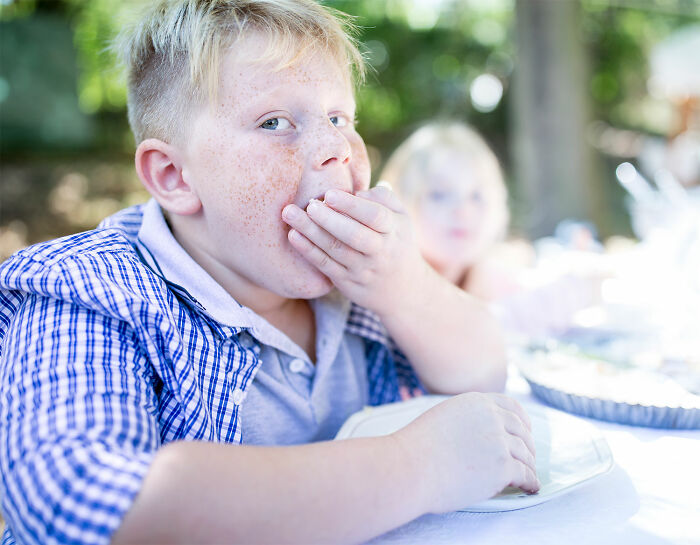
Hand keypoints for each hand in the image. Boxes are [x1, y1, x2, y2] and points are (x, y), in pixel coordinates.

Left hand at [282, 185, 429, 314]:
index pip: (375, 217)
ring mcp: (362, 269)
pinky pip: (325, 265)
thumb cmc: (395, 241)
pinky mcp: (346, 282)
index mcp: (395, 230)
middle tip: (309, 204)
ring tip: (290, 213)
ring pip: (336, 250)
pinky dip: (308, 251)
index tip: (329, 194)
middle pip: (355, 236)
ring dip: (311, 232)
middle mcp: (380, 251)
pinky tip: (293, 235)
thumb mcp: (401, 218)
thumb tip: (357, 191)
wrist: (401, 290)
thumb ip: (383, 198)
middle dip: (330, 220)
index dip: (352, 206)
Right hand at [393, 393, 538, 513]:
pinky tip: (530, 488)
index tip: (526, 432)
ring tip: (528, 475)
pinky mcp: (502, 467)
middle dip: (528, 446)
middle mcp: (492, 418)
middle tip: (528, 458)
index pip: (511, 406)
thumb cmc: (418, 447)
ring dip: (529, 466)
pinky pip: (526, 475)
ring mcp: (499, 442)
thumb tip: (480, 432)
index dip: (523, 421)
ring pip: (526, 454)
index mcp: (477, 402)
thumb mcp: (444, 416)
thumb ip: (466, 417)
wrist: (410, 466)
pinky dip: (531, 482)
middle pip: (522, 431)